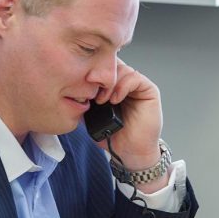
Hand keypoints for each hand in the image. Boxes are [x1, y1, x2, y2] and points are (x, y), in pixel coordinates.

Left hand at [94, 59, 167, 189]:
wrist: (130, 152)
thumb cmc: (114, 136)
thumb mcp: (91, 116)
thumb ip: (84, 101)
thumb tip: (70, 90)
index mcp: (113, 87)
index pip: (103, 69)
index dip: (92, 72)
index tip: (81, 83)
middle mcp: (126, 83)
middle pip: (112, 65)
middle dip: (100, 76)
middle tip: (90, 89)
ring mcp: (138, 86)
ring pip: (123, 69)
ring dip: (110, 83)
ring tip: (102, 100)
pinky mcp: (149, 90)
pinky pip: (135, 77)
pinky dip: (123, 86)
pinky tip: (115, 100)